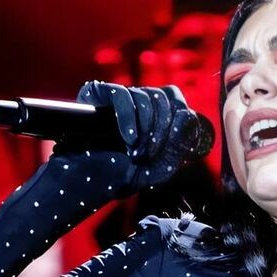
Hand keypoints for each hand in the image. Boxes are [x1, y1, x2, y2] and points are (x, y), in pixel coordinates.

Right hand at [55, 80, 204, 194]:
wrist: (89, 183)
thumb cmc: (123, 176)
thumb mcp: (162, 167)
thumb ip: (181, 144)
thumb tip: (187, 114)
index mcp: (156, 116)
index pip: (176, 99)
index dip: (177, 119)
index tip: (168, 145)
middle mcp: (139, 102)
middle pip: (164, 97)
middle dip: (161, 129)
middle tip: (148, 153)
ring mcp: (119, 96)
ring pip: (145, 95)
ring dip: (145, 128)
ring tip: (134, 151)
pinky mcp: (97, 93)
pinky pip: (121, 94)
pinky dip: (128, 117)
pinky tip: (128, 138)